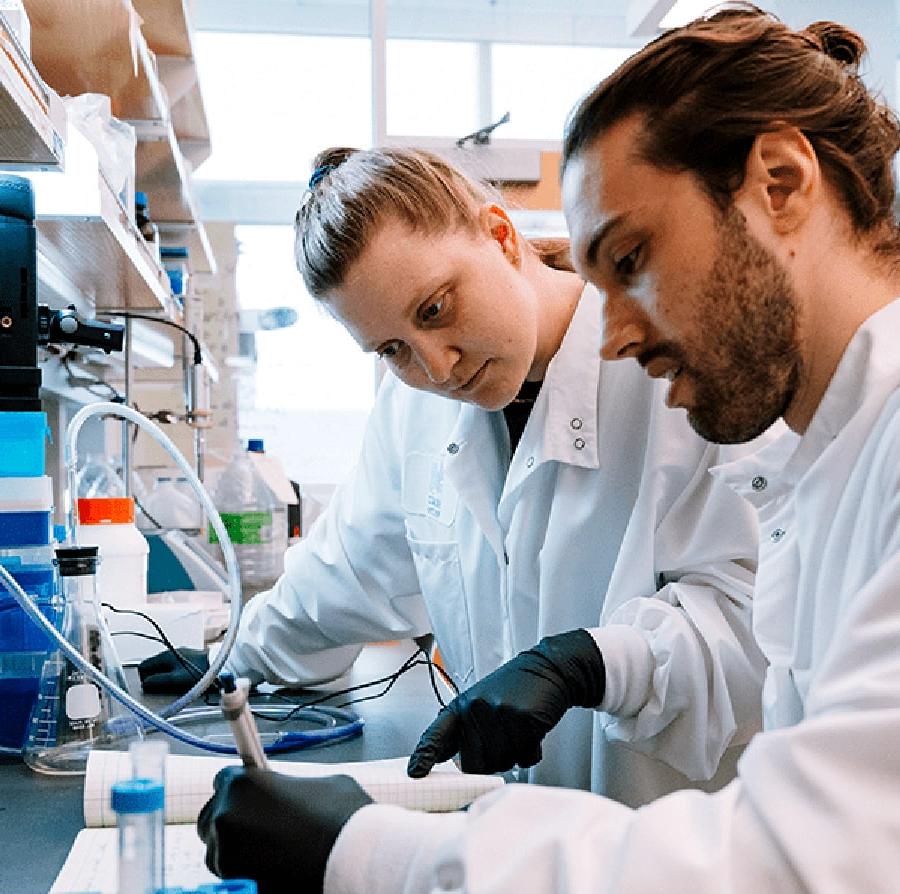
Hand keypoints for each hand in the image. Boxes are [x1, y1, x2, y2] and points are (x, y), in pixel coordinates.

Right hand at [137, 647, 209, 693]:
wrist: (220, 665)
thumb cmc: (199, 671)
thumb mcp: (176, 679)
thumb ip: (158, 681)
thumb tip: (145, 684)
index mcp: (165, 656)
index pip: (143, 666)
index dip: (143, 678)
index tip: (148, 687)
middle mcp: (171, 652)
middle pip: (152, 666)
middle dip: (152, 677)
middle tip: (158, 688)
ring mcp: (179, 654)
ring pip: (162, 666)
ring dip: (162, 676)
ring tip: (170, 686)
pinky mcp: (187, 657)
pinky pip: (172, 666)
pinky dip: (171, 673)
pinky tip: (179, 680)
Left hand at [197, 767, 372, 893]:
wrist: (350, 862)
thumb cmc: (341, 819)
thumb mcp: (321, 783)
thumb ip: (291, 785)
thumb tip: (289, 792)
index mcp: (242, 785)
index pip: (223, 780)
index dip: (242, 789)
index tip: (253, 796)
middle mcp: (225, 818)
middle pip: (213, 816)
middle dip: (233, 818)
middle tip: (262, 825)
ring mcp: (226, 856)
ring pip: (218, 849)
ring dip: (236, 846)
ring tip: (270, 849)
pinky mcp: (235, 884)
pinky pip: (229, 874)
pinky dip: (244, 870)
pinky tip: (272, 866)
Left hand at [408, 629, 604, 776]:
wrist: (547, 669)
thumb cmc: (514, 690)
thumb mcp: (481, 701)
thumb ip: (466, 729)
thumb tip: (451, 760)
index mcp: (462, 706)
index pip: (437, 734)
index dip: (425, 755)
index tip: (415, 773)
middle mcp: (476, 709)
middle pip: (474, 764)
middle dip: (490, 761)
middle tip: (503, 739)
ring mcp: (499, 714)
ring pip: (501, 763)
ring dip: (512, 755)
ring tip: (518, 730)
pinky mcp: (523, 720)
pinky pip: (524, 757)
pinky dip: (530, 752)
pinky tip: (532, 731)